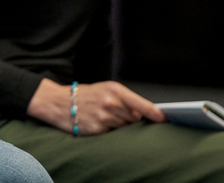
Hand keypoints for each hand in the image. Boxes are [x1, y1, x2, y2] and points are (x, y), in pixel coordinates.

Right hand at [27, 78, 166, 135]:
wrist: (59, 102)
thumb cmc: (84, 94)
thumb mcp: (105, 88)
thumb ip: (124, 99)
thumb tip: (145, 113)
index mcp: (114, 90)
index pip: (143, 105)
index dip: (156, 114)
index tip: (164, 118)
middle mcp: (111, 103)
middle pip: (135, 118)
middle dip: (130, 117)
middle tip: (117, 112)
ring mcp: (104, 117)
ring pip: (124, 127)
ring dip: (119, 124)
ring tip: (104, 116)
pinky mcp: (98, 130)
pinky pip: (112, 134)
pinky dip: (109, 130)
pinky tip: (98, 123)